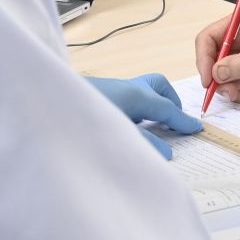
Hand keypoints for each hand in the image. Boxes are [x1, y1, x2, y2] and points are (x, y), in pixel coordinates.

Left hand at [87, 72, 202, 158]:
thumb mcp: (118, 136)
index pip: (169, 109)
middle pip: (158, 87)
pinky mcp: (99, 95)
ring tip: (153, 127)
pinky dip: (137, 108)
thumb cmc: (80, 119)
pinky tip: (127, 126)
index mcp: (137, 95)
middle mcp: (128, 87)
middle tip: (174, 121)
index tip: (196, 129)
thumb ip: (144, 146)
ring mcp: (113, 89)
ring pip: (142, 90)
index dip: (184, 121)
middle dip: (170, 102)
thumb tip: (167, 153)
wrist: (43, 105)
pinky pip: (128, 97)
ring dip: (152, 104)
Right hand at [194, 10, 239, 104]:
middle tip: (236, 89)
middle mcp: (236, 45)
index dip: (203, 59)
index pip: (207, 40)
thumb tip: (216, 73)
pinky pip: (239, 93)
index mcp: (238, 27)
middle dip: (227, 80)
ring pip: (226, 83)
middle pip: (213, 66)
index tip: (208, 79)